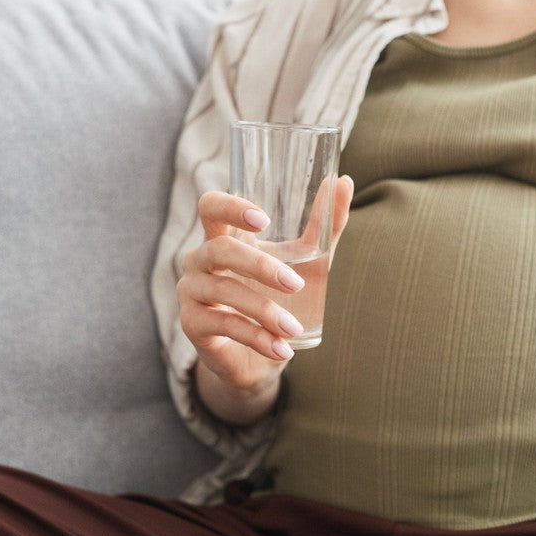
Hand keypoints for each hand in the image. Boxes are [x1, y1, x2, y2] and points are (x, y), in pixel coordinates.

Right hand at [177, 176, 352, 394]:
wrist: (257, 355)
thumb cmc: (279, 297)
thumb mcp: (307, 261)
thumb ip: (324, 225)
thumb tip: (344, 181)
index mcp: (223, 236)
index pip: (211, 206)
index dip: (230, 206)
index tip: (263, 219)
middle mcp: (200, 260)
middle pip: (219, 249)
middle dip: (259, 266)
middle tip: (296, 285)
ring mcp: (192, 292)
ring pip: (223, 291)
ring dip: (263, 310)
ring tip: (293, 329)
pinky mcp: (192, 325)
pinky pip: (223, 325)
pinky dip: (256, 338)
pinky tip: (281, 349)